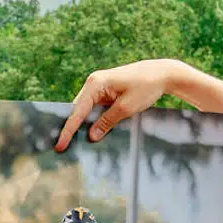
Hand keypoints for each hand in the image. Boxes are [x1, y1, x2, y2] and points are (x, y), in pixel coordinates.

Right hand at [56, 59, 186, 149]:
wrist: (162, 74)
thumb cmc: (146, 87)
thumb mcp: (126, 108)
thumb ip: (107, 122)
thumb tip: (91, 136)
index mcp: (95, 83)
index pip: (77, 111)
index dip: (68, 130)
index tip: (60, 146)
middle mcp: (93, 83)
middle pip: (77, 110)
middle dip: (71, 128)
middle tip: (62, 148)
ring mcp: (99, 86)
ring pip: (86, 110)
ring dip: (83, 125)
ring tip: (74, 143)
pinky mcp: (106, 91)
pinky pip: (95, 108)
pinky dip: (93, 120)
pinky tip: (92, 132)